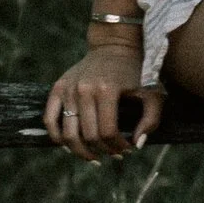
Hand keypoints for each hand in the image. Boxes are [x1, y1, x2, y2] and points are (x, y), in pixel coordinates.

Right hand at [45, 41, 165, 161]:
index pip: (107, 132)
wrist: (114, 45)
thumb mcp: (152, 92)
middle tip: (115, 155)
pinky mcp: (57, 88)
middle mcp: (84, 90)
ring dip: (81, 151)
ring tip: (94, 157)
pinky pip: (50, 120)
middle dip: (104, 151)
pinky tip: (71, 147)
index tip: (127, 150)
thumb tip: (136, 145)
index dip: (117, 146)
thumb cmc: (136, 71)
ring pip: (68, 133)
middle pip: (88, 135)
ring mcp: (68, 89)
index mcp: (107, 90)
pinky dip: (58, 137)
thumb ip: (151, 119)